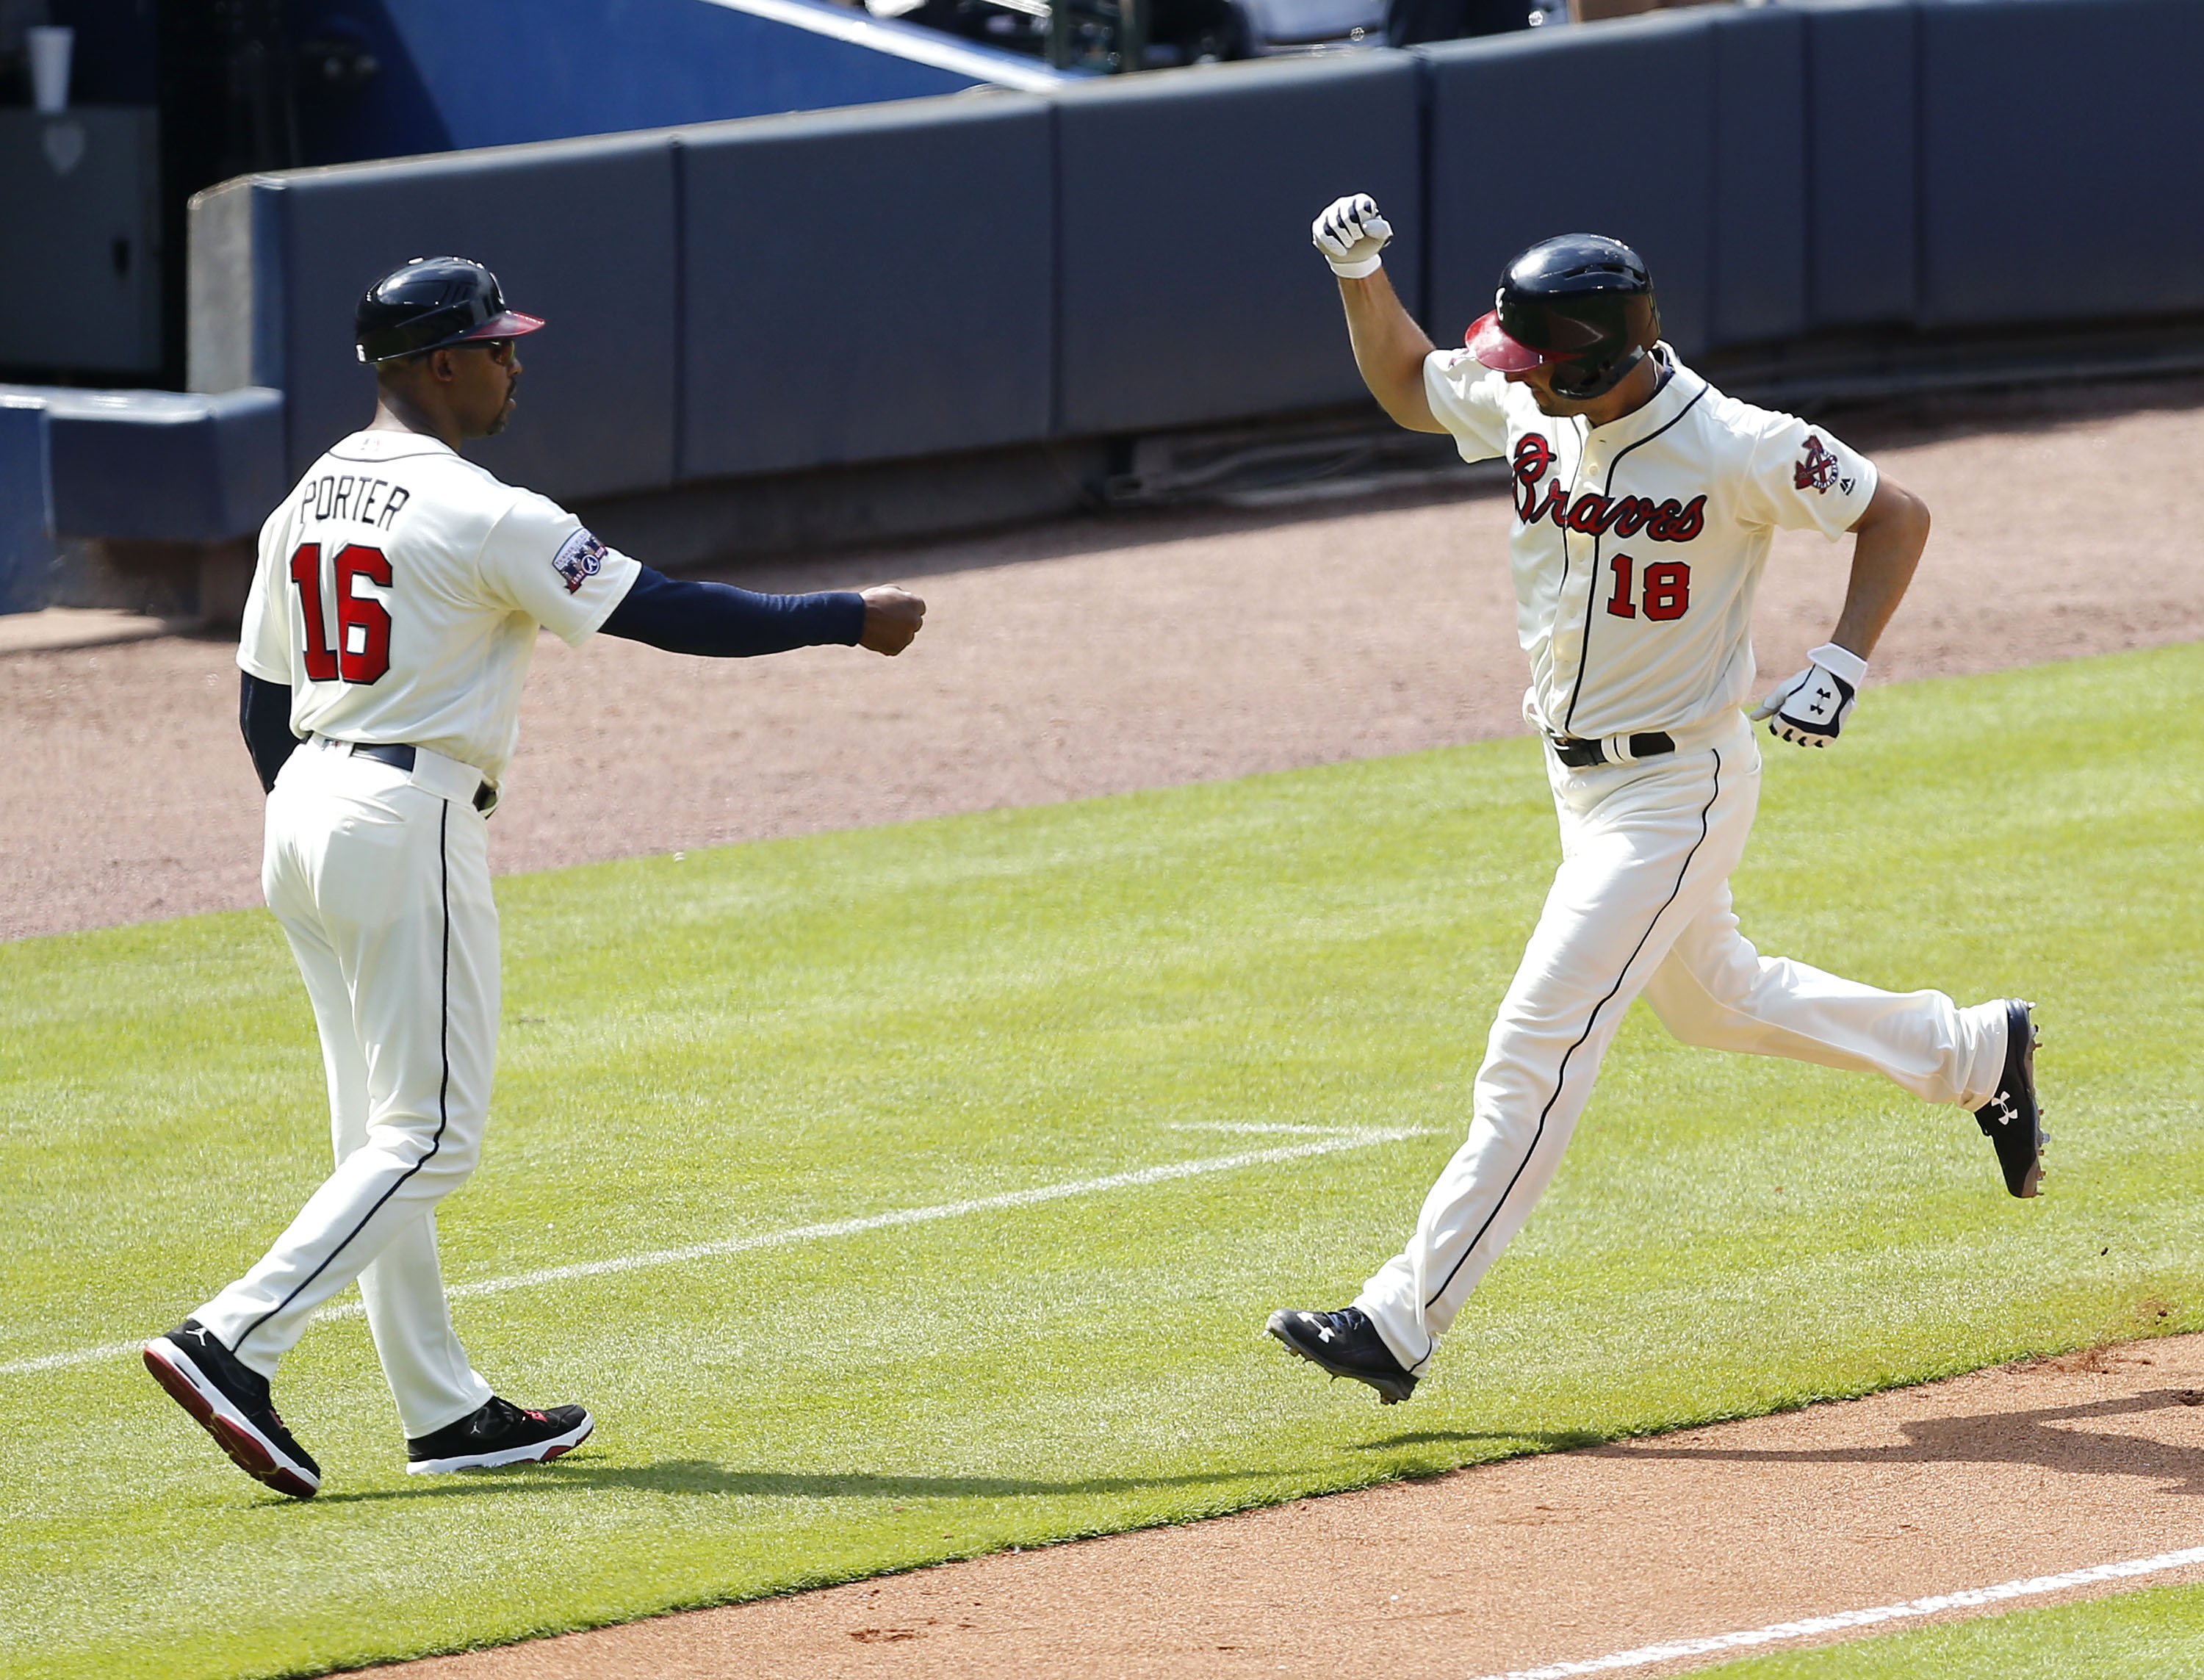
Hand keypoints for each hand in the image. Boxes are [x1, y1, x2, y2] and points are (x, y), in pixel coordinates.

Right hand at [858, 585, 924, 655]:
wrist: (856, 616)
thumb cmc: (870, 601)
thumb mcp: (888, 591)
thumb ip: (902, 597)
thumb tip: (907, 600)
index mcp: (915, 604)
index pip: (919, 608)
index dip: (908, 609)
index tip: (898, 610)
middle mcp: (915, 621)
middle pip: (914, 623)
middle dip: (904, 622)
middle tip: (888, 620)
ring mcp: (907, 637)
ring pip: (904, 637)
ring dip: (896, 634)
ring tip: (878, 627)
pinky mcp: (897, 648)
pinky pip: (894, 647)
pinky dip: (887, 644)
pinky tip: (876, 636)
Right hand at [1312, 194, 1391, 278]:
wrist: (1354, 257)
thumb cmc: (1368, 241)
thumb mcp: (1381, 237)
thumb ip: (1381, 229)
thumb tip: (1366, 226)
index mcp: (1360, 201)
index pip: (1361, 206)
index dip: (1365, 221)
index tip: (1367, 230)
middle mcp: (1344, 203)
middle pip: (1347, 216)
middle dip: (1355, 232)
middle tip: (1358, 238)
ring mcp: (1329, 213)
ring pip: (1335, 225)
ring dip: (1346, 239)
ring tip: (1350, 244)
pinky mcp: (1319, 225)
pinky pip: (1322, 234)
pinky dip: (1334, 245)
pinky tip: (1342, 252)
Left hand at [1750, 642, 1866, 746]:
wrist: (1837, 676)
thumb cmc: (1806, 680)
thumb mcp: (1783, 691)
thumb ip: (1768, 706)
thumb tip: (1753, 718)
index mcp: (1786, 720)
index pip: (1775, 729)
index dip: (1780, 716)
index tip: (1789, 705)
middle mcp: (1800, 731)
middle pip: (1789, 736)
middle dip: (1790, 726)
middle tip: (1800, 708)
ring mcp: (1817, 734)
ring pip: (1804, 741)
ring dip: (1804, 732)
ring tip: (1810, 714)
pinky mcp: (1831, 734)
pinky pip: (1820, 742)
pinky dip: (1819, 735)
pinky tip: (1821, 720)